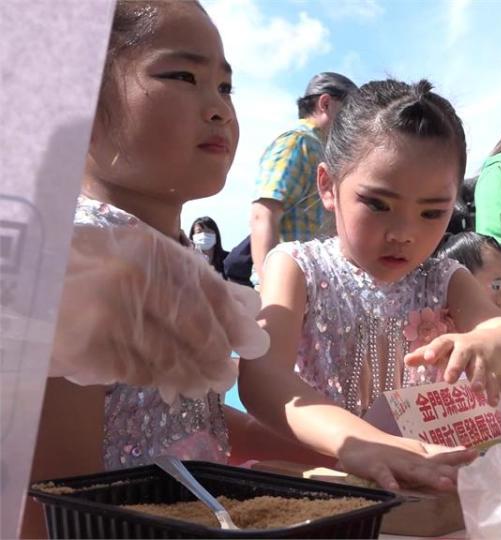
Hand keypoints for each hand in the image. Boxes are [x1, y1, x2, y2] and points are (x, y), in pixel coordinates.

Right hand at [50, 223, 269, 402]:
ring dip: (190, 376)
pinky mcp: (85, 349)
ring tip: (202, 385)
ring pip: (168, 356)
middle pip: (195, 328)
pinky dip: (155, 381)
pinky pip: (135, 372)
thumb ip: (180, 274)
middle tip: (225, 374)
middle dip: (215, 356)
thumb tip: (242, 306)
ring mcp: (108, 315)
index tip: (249, 342)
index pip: (206, 289)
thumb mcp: (125, 250)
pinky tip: (166, 386)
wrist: (13, 276)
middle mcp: (133, 279)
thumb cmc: (72, 260)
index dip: (231, 321)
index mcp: (146, 248)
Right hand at [338, 435, 476, 491]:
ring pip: (413, 470)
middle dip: (451, 471)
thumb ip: (434, 454)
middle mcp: (410, 457)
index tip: (477, 455)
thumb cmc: (387, 449)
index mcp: (418, 454)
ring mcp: (393, 461)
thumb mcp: (412, 451)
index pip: (442, 454)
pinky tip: (394, 489)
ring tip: (446, 485)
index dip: (459, 456)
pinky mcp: (375, 466)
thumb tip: (459, 455)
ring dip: (429, 477)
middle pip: (433, 465)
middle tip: (469, 477)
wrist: (355, 439)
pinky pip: (382, 475)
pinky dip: (388, 481)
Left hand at [404, 331, 500, 405]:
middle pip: (461, 355)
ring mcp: (481, 358)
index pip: (442, 343)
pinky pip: (494, 380)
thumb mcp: (445, 348)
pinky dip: (493, 391)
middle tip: (449, 379)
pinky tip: (491, 403)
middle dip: (456, 366)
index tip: (427, 358)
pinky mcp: (493, 368)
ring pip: (479, 367)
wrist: (495, 340)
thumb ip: (425, 354)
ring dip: (478, 378)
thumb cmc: (460, 348)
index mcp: (452, 342)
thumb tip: (406, 361)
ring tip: (475, 390)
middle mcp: (467, 348)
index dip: (434, 350)